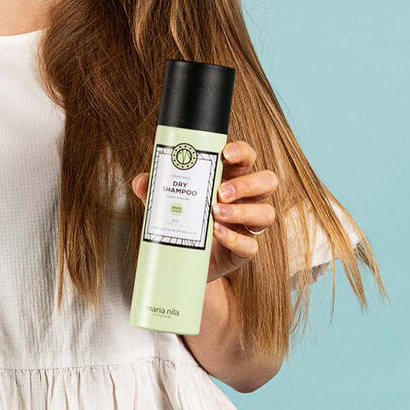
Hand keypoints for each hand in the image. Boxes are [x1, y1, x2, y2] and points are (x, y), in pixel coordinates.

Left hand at [131, 139, 277, 282]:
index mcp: (230, 177)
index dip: (242, 152)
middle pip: (267, 181)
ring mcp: (247, 224)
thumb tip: (141, 182)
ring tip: (215, 212)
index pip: (247, 158)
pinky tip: (217, 232)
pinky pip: (252, 245)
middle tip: (221, 191)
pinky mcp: (244, 249)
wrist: (181, 257)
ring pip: (266, 213)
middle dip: (247, 184)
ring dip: (242, 211)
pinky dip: (235, 238)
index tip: (225, 154)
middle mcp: (246, 198)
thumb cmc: (181, 217)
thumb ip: (154, 187)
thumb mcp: (166, 199)